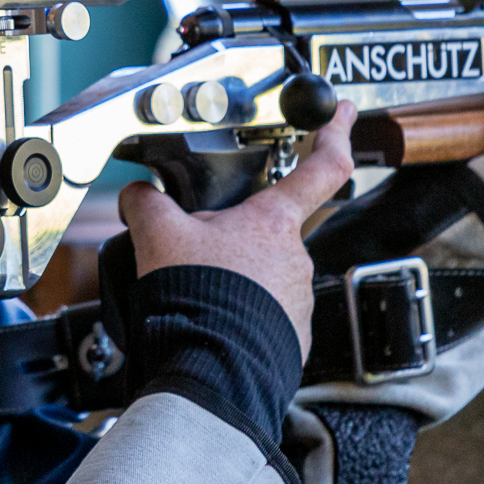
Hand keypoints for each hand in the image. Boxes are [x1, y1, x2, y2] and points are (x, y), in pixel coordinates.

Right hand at [117, 102, 358, 357]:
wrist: (209, 371)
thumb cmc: (195, 299)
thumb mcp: (158, 235)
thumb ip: (149, 203)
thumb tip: (140, 194)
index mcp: (273, 221)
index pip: (321, 164)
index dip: (334, 132)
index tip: (343, 112)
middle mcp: (296, 257)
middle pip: (267, 231)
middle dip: (234, 238)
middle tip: (197, 253)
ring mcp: (297, 300)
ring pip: (263, 275)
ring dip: (235, 279)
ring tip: (198, 294)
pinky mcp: (291, 338)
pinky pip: (265, 315)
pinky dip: (240, 315)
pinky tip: (211, 322)